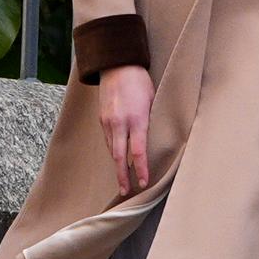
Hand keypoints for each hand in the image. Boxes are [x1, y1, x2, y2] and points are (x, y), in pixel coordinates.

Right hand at [97, 65, 153, 194]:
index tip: (143, 182)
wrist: (117, 66)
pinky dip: (114, 151)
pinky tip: (118, 157)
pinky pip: (108, 140)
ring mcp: (108, 122)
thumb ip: (152, 121)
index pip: (138, 151)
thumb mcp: (153, 100)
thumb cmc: (140, 82)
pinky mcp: (101, 119)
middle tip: (126, 191)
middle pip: (119, 157)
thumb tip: (156, 139)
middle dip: (122, 176)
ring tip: (123, 179)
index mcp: (136, 119)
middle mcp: (119, 123)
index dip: (140, 169)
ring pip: (112, 149)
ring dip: (118, 165)